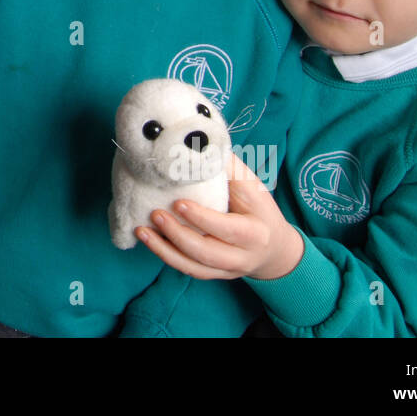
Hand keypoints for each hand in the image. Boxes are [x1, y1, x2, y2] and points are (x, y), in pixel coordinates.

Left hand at [136, 156, 303, 280]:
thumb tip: (200, 141)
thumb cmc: (259, 210)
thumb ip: (229, 169)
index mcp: (256, 232)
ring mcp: (227, 269)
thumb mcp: (253, 188)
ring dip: (165, 250)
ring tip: (142, 231)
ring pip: (194, 267)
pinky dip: (167, 257)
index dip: (203, 218)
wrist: (274, 248)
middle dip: (178, 235)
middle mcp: (242, 256)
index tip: (179, 202)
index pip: (228, 228)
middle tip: (155, 214)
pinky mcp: (214, 275)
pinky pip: (189, 271)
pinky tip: (149, 241)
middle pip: (208, 253)